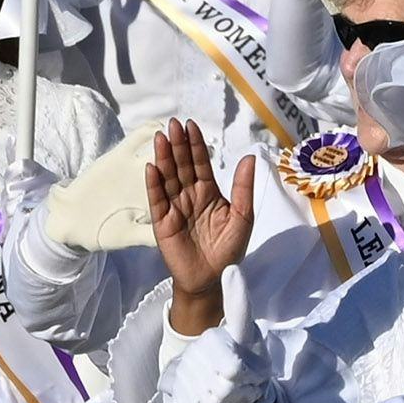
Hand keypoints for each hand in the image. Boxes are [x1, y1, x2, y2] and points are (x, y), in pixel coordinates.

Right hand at [147, 119, 259, 319]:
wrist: (212, 278)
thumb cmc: (228, 249)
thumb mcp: (243, 216)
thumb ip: (244, 188)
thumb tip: (250, 156)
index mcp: (208, 192)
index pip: (200, 164)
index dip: (195, 145)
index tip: (190, 125)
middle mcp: (189, 196)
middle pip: (182, 166)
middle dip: (178, 145)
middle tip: (174, 124)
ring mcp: (174, 207)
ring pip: (168, 178)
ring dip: (164, 158)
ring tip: (161, 138)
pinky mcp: (162, 222)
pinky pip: (158, 200)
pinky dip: (154, 184)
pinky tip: (152, 167)